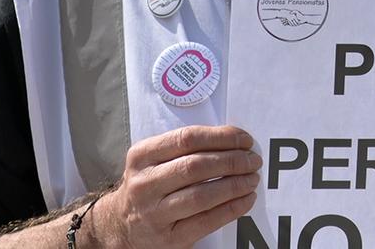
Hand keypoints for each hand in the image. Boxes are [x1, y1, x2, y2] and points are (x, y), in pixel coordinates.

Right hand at [82, 125, 259, 248]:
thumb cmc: (149, 185)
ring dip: (235, 185)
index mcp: (141, 156)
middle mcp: (144, 184)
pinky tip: (246, 199)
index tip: (245, 139)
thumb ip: (185, 147)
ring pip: (202, 195)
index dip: (221, 137)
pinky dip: (232, 209)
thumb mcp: (154, 159)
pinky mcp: (168, 238)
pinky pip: (206, 221)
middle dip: (233, 161)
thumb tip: (234, 141)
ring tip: (252, 179)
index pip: (187, 138)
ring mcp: (154, 213)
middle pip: (196, 166)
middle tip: (254, 160)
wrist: (120, 225)